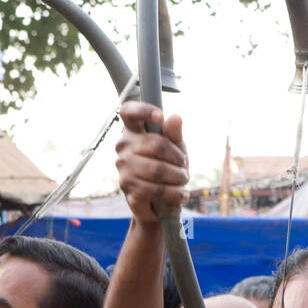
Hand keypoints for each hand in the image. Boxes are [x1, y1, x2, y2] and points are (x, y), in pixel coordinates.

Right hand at [114, 102, 188, 221]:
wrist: (158, 197)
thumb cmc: (166, 165)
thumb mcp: (175, 147)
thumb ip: (174, 134)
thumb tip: (175, 118)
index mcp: (133, 130)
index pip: (129, 112)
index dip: (143, 110)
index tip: (160, 115)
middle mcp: (123, 145)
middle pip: (157, 145)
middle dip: (178, 158)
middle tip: (184, 166)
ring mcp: (123, 166)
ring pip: (158, 169)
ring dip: (178, 177)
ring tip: (184, 179)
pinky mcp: (127, 186)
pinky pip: (155, 189)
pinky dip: (174, 193)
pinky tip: (182, 193)